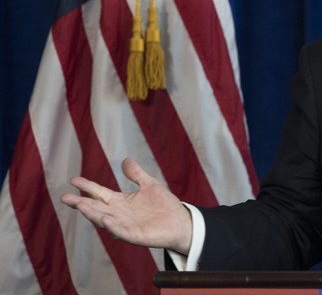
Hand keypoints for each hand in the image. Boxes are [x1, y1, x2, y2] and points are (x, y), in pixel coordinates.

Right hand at [60, 158, 193, 254]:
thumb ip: (136, 175)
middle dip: (81, 203)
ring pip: (104, 220)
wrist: (181, 222)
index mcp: (121, 202)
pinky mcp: (135, 235)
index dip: (88, 187)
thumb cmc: (164, 205)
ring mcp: (125, 225)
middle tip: (66, 197)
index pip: (100, 193)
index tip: (73, 180)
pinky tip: (106, 220)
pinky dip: (113, 227)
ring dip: (93, 214)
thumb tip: (125, 160)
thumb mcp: (150, 185)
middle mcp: (119, 214)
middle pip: (97, 207)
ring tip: (81, 205)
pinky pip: (121, 232)